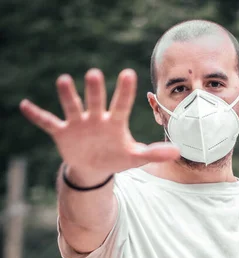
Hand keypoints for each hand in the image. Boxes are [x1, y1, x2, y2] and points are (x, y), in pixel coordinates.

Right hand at [19, 68, 179, 183]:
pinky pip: (48, 122)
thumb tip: (179, 151)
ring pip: (73, 106)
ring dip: (68, 95)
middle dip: (95, 90)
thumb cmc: (116, 157)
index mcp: (114, 122)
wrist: (94, 168)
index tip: (128, 73)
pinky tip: (25, 106)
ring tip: (64, 80)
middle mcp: (96, 118)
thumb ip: (154, 152)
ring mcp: (78, 123)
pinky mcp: (62, 132)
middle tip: (95, 74)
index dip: (124, 91)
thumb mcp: (135, 158)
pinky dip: (37, 116)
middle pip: (96, 101)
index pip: (121, 104)